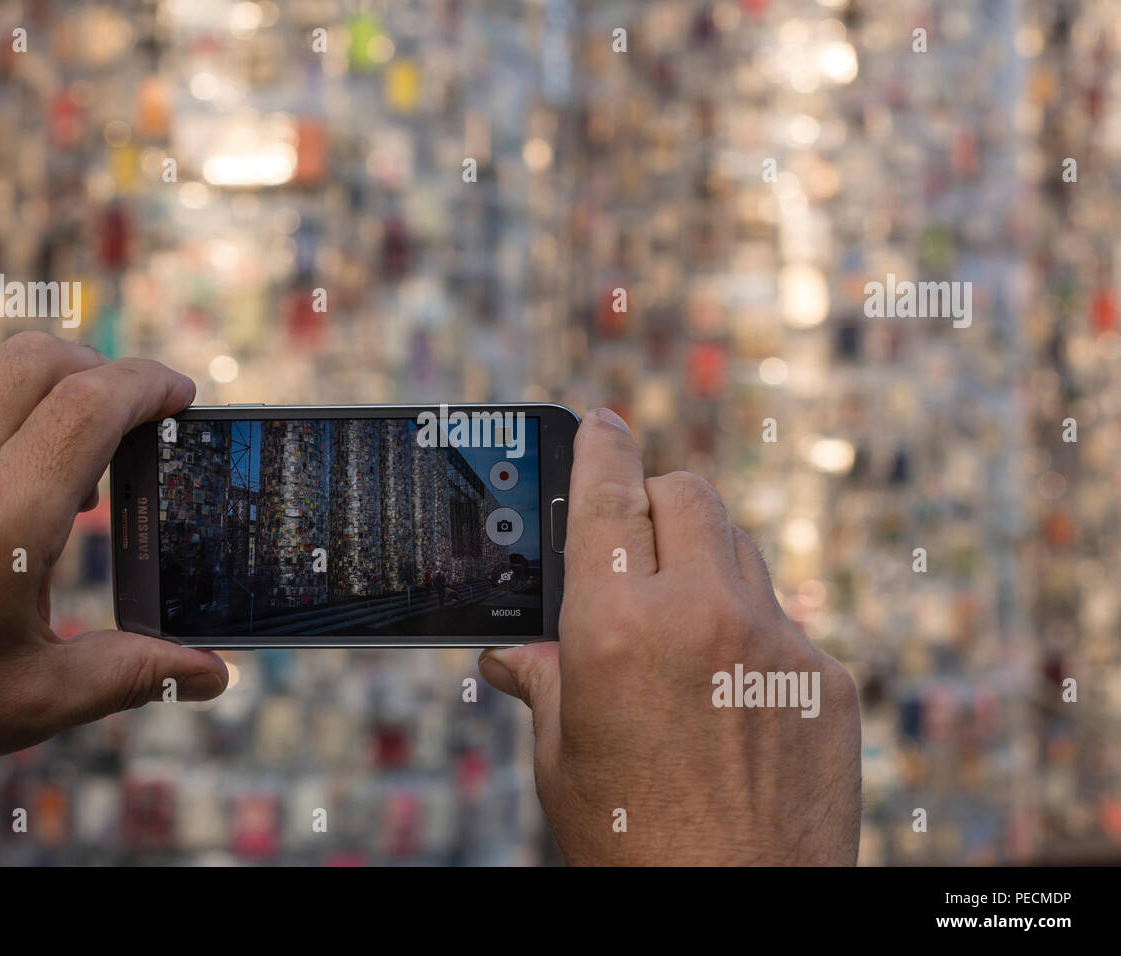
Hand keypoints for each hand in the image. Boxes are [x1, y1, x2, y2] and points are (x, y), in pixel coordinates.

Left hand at [0, 332, 227, 802]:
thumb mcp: (31, 701)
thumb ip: (132, 673)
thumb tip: (211, 675)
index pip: (88, 404)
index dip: (148, 386)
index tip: (184, 398)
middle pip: (40, 358)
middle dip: (106, 368)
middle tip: (146, 415)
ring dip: (58, 387)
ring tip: (94, 455)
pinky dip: (14, 415)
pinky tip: (30, 486)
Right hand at [479, 409, 860, 864]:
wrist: (737, 908)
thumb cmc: (633, 844)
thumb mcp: (561, 759)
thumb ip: (541, 682)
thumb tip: (510, 655)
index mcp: (615, 630)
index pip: (605, 495)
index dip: (600, 444)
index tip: (601, 421)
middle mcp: (700, 617)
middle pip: (687, 493)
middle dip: (656, 497)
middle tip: (635, 536)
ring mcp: (773, 642)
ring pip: (739, 544)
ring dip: (703, 554)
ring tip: (679, 616)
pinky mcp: (824, 676)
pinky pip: (782, 617)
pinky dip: (748, 628)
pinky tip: (731, 686)